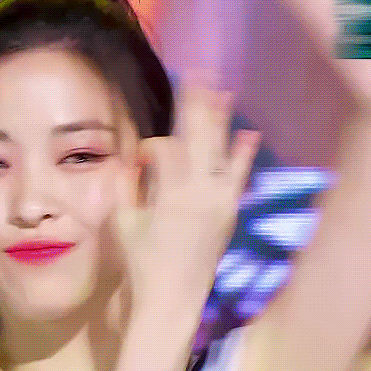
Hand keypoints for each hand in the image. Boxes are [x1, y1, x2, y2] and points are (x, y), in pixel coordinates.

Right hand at [112, 71, 260, 311]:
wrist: (174, 297)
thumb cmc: (142, 262)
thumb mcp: (123, 223)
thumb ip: (126, 187)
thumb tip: (131, 160)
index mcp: (171, 193)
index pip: (166, 149)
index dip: (151, 147)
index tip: (139, 159)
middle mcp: (201, 191)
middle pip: (198, 136)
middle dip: (195, 103)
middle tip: (196, 73)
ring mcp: (220, 200)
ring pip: (220, 150)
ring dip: (219, 119)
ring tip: (221, 89)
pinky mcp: (229, 210)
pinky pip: (238, 177)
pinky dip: (243, 154)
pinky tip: (248, 132)